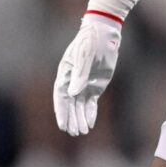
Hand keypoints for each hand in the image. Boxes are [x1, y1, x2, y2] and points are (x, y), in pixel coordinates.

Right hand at [53, 14, 121, 135]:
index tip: (63, 125)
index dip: (61, 111)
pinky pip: (91, 103)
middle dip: (72, 119)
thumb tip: (73, 93)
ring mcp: (84, 84)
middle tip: (74, 133)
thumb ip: (80, 74)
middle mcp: (73, 81)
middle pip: (70, 105)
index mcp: (66, 74)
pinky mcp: (95, 86)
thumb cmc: (91, 41)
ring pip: (80, 106)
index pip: (61, 97)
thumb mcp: (86, 55)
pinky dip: (90, 113)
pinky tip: (90, 124)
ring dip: (81, 119)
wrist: (104, 33)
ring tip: (82, 132)